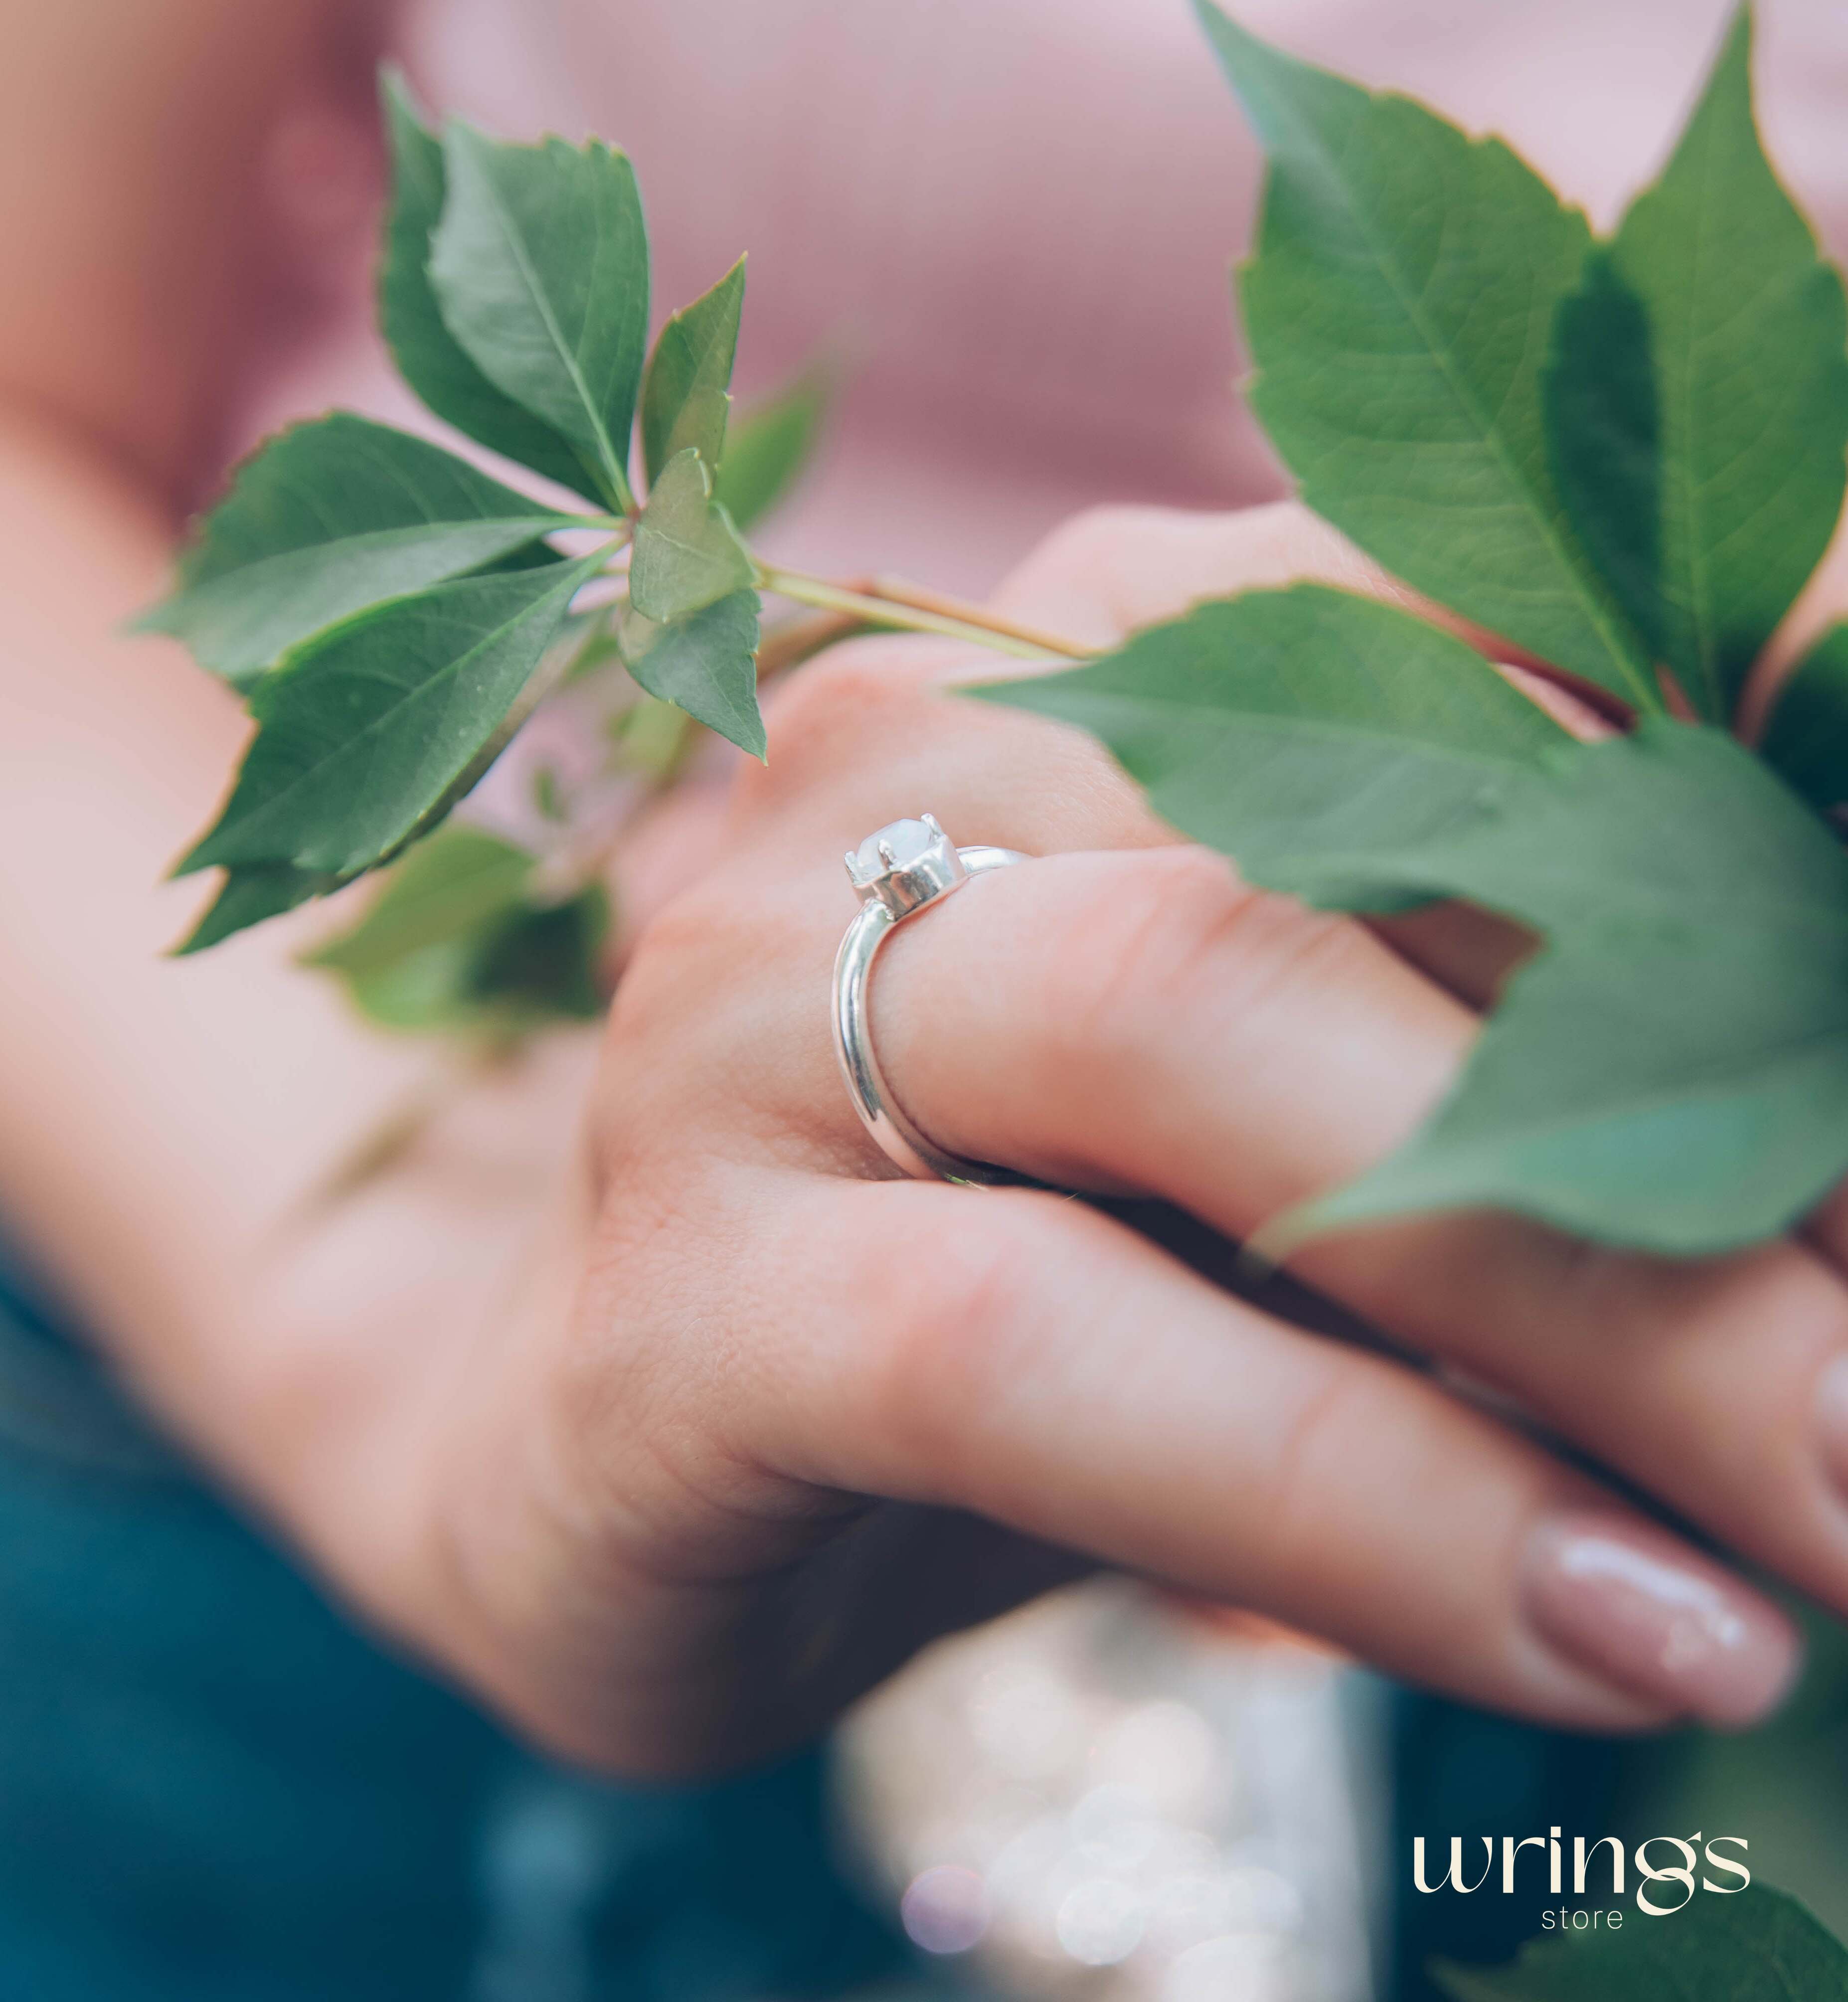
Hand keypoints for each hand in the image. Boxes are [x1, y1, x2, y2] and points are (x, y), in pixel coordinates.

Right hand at [387, 501, 1847, 1776]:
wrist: (624, 1433)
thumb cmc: (1024, 1261)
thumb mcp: (1298, 1128)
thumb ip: (1510, 1065)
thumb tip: (1836, 1185)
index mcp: (1080, 655)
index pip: (1474, 629)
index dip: (1766, 785)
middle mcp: (894, 762)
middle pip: (1359, 822)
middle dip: (1714, 1084)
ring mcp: (739, 1007)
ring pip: (1189, 1031)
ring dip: (1585, 1299)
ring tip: (1829, 1523)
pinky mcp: (666, 1291)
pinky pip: (1022, 1347)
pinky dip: (1353, 1496)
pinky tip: (1600, 1641)